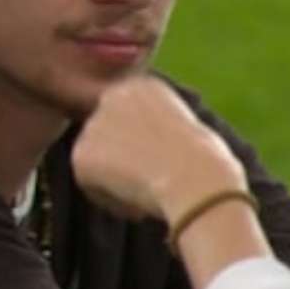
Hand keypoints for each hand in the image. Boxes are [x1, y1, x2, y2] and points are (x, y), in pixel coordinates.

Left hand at [72, 76, 246, 223]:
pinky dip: (111, 200)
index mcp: (144, 85)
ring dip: (116, 181)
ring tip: (149, 193)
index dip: (146, 146)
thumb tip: (146, 152)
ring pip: (97, 162)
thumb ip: (157, 130)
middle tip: (152, 182)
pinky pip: (89, 185)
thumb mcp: (188, 130)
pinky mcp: (80, 153)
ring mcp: (94, 123)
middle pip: (109, 137)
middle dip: (124, 160)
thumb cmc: (208, 164)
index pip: (129, 117)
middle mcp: (113, 95)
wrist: (198, 180)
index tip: (167, 162)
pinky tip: (136, 203)